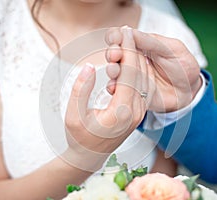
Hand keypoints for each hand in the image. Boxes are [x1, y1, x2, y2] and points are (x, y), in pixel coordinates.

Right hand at [63, 27, 154, 171]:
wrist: (89, 157)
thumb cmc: (79, 138)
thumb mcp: (74, 115)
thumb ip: (81, 90)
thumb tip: (90, 67)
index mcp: (121, 112)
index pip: (129, 74)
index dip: (128, 51)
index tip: (125, 33)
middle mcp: (135, 112)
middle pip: (139, 74)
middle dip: (133, 50)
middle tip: (127, 32)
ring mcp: (138, 114)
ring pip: (143, 80)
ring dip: (137, 59)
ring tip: (128, 42)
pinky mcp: (137, 114)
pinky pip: (141, 87)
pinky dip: (138, 71)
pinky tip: (132, 60)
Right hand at [105, 28, 201, 112]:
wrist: (189, 89)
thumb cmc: (182, 65)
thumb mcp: (170, 49)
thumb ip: (149, 41)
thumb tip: (127, 30)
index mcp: (139, 45)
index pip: (120, 37)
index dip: (115, 36)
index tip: (116, 39)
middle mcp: (131, 59)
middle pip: (114, 54)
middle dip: (112, 53)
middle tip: (115, 55)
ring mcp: (130, 76)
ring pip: (114, 72)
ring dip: (111, 70)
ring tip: (114, 70)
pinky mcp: (131, 92)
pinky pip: (119, 91)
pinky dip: (115, 89)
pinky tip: (116, 88)